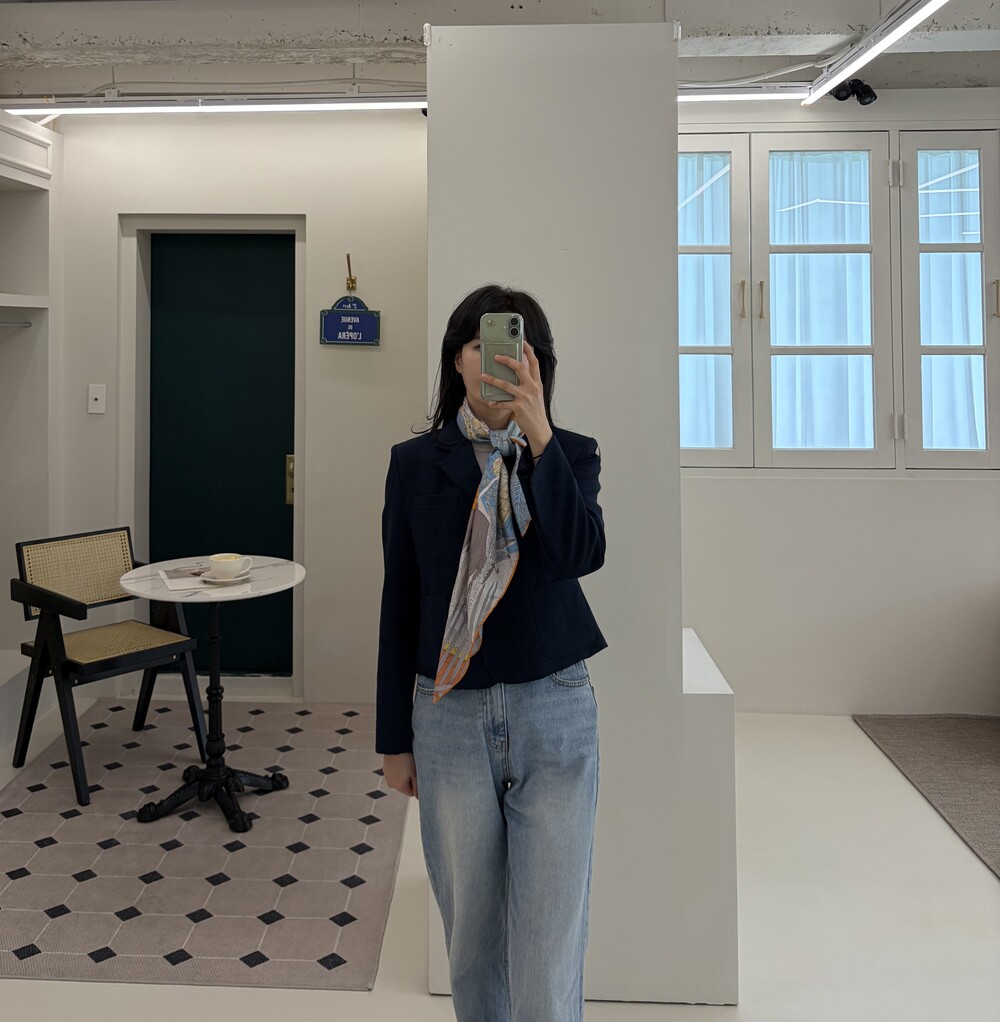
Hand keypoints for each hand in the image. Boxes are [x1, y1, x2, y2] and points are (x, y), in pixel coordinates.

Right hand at [383, 752, 418, 798]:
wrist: (395, 747)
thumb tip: (418, 798)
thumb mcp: (414, 774)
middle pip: (404, 787)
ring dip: (403, 776)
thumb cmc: (407, 760)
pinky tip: (400, 763)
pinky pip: (393, 774)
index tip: (417, 776)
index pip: (411, 793)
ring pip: (399, 780)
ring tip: (406, 765)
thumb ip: (417, 787)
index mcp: (399, 787)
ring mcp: (387, 777)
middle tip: (412, 769)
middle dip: (409, 780)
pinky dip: (397, 771)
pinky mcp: (385, 770)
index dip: (416, 785)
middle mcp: (391, 785)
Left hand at [480, 340, 552, 456]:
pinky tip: (489, 402)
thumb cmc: (535, 410)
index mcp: (537, 382)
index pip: (534, 362)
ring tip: (483, 376)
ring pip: (506, 384)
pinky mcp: (518, 407)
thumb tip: (515, 372)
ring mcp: (525, 397)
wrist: (540, 428)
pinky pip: (503, 402)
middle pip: (519, 368)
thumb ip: (528, 382)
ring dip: (493, 380)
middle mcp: (532, 387)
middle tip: (496, 356)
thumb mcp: (535, 394)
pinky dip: (495, 402)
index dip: (528, 350)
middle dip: (507, 360)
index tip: (522, 340)